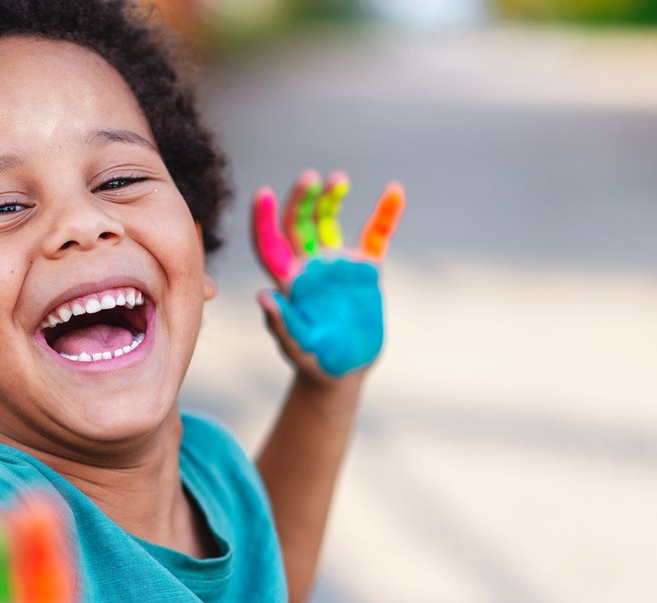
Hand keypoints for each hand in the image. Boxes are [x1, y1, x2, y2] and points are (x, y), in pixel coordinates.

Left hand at [251, 169, 404, 381]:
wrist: (344, 371)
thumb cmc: (314, 362)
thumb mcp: (298, 347)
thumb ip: (282, 324)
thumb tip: (263, 296)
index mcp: (288, 282)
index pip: (270, 244)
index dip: (263, 220)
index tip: (261, 194)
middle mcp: (308, 266)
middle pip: (298, 223)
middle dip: (302, 200)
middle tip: (311, 178)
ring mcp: (337, 265)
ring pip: (329, 221)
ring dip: (332, 198)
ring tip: (339, 180)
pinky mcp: (365, 270)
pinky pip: (376, 235)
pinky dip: (385, 214)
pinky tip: (395, 191)